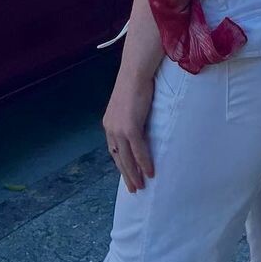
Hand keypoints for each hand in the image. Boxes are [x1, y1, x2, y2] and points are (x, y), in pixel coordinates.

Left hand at [103, 68, 155, 193]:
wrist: (135, 72)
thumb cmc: (135, 84)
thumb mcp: (129, 105)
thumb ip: (130, 117)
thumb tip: (138, 125)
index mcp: (109, 123)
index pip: (114, 149)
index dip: (121, 163)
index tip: (127, 174)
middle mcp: (111, 129)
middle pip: (119, 158)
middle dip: (126, 175)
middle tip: (134, 189)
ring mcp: (120, 129)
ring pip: (127, 158)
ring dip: (134, 174)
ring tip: (142, 186)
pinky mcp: (130, 127)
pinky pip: (138, 151)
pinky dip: (144, 163)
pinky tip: (150, 172)